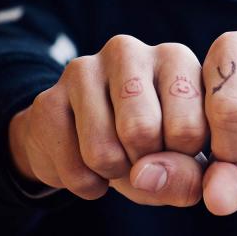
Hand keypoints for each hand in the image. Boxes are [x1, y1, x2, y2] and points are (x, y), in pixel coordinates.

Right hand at [9, 35, 207, 205]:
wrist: (93, 135)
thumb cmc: (154, 141)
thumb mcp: (185, 156)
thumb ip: (188, 175)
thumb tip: (149, 176)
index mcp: (175, 58)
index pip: (189, 128)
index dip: (182, 161)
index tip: (176, 152)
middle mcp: (129, 51)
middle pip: (142, 132)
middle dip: (145, 166)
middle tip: (143, 158)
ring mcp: (83, 70)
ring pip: (103, 153)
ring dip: (115, 176)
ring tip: (119, 160)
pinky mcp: (47, 99)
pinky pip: (73, 169)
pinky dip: (88, 185)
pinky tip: (91, 165)